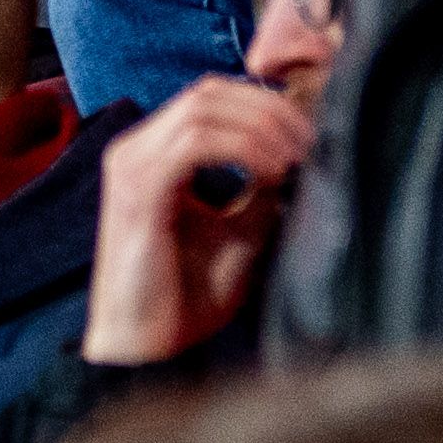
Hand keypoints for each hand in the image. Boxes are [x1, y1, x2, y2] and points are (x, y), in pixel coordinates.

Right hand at [85, 71, 317, 370]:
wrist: (146, 350)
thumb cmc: (185, 300)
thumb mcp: (239, 232)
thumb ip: (261, 189)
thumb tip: (302, 156)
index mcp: (152, 156)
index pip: (210, 98)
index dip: (264, 106)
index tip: (309, 139)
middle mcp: (134, 151)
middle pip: (208, 92)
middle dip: (269, 110)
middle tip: (311, 143)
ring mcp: (131, 166)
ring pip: (203, 109)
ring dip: (261, 128)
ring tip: (297, 159)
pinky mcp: (138, 190)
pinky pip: (195, 143)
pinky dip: (242, 149)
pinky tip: (273, 173)